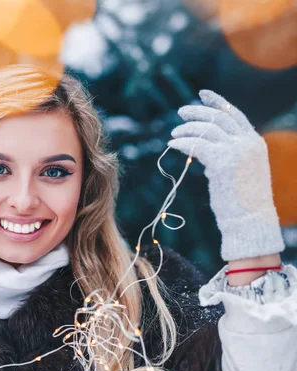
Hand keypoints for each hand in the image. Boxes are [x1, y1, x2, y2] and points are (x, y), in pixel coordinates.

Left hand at [167, 89, 284, 261]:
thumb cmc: (241, 201)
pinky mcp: (222, 162)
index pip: (234, 114)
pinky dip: (182, 142)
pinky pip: (196, 145)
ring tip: (173, 134)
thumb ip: (228, 154)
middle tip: (180, 113)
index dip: (217, 102)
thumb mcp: (239, 171)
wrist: (250, 220)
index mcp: (254, 142)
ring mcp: (236, 151)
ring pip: (205, 130)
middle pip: (218, 118)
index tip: (202, 94)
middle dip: (197, 112)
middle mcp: (248, 142)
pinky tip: (172, 144)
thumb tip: (204, 148)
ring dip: (186, 129)